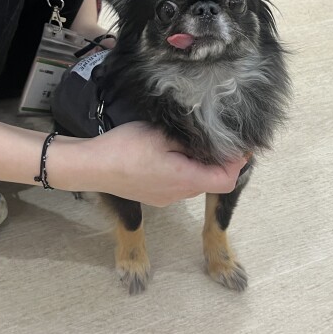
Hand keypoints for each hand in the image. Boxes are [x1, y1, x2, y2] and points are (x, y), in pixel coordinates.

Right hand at [73, 122, 246, 206]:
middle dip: (221, 162)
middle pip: (212, 182)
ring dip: (201, 166)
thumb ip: (191, 140)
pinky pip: (178, 185)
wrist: (92, 167)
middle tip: (220, 138)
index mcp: (185, 179)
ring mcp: (166, 198)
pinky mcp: (154, 196)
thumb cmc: (125, 148)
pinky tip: (171, 153)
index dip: (237, 163)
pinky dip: (184, 170)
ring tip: (193, 143)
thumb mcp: (162, 135)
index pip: (226, 180)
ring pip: (195, 183)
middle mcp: (179, 194)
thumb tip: (214, 141)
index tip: (240, 145)